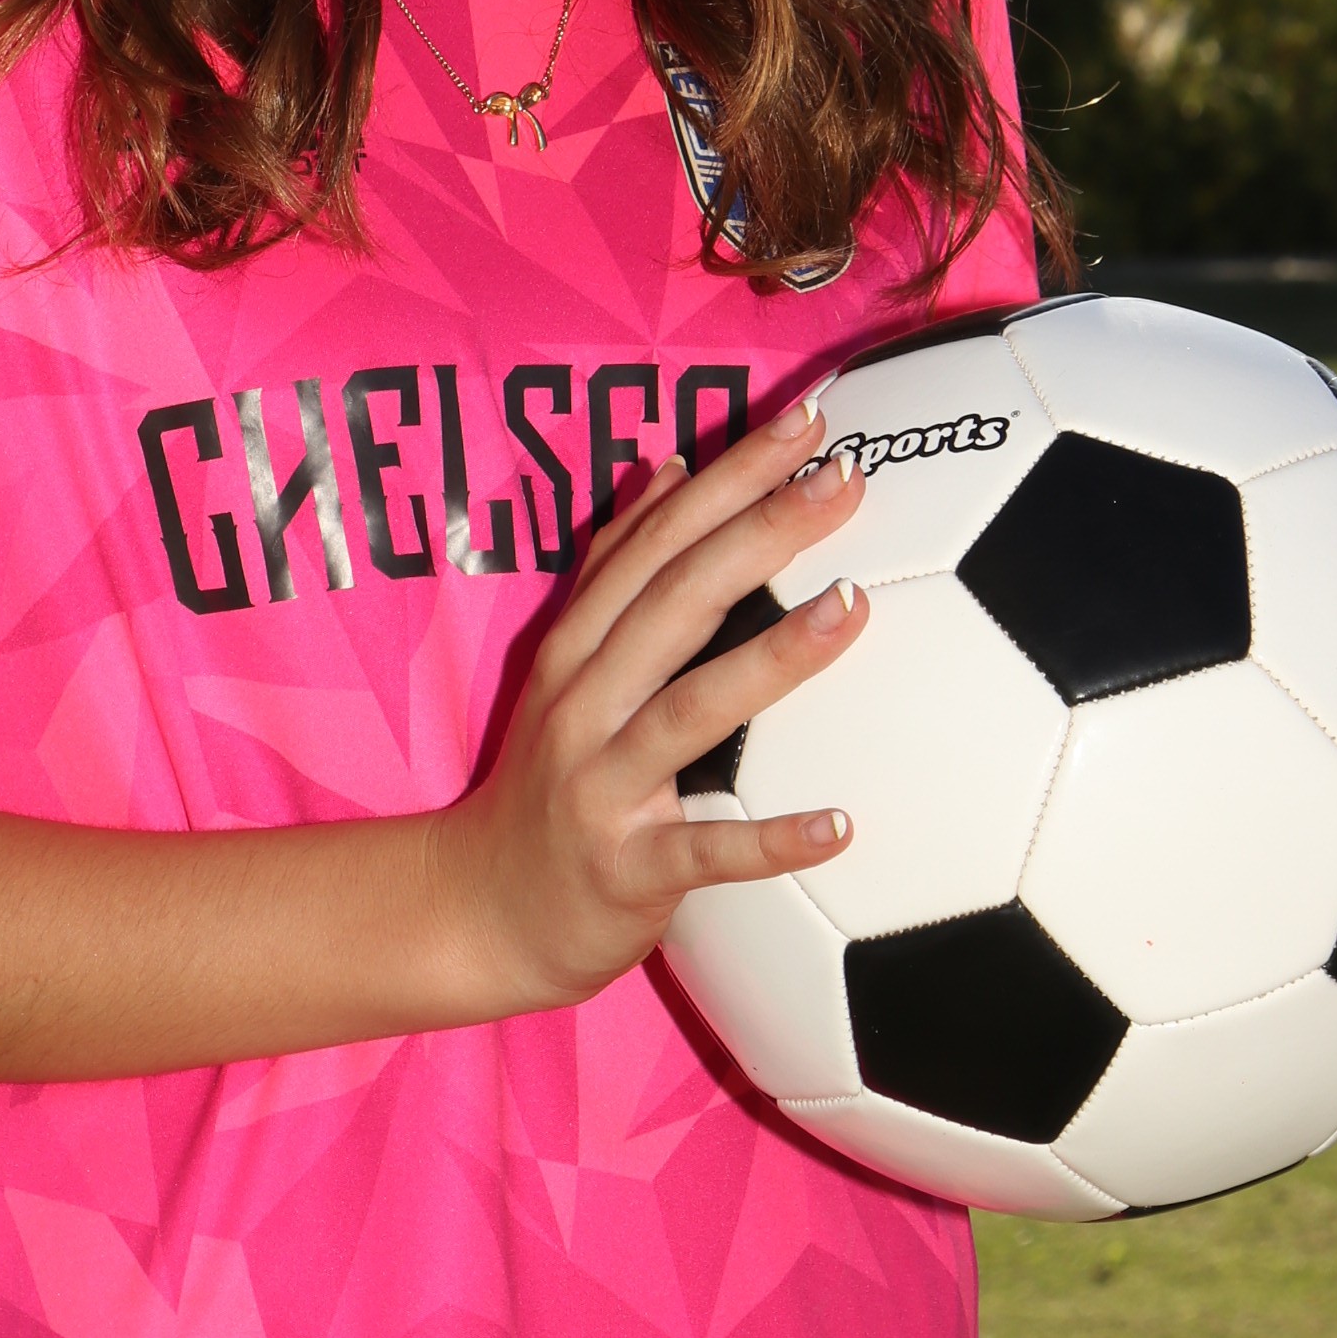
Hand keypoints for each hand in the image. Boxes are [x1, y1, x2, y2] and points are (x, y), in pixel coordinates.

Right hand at [434, 385, 870, 1014]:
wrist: (480, 913)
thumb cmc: (547, 781)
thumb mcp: (565, 663)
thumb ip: (613, 565)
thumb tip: (668, 466)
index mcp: (579, 645)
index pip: (659, 541)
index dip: (732, 478)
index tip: (808, 424)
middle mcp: (583, 702)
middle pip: (676, 601)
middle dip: (761, 531)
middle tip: (846, 480)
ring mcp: (600, 786)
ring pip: (690, 709)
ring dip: (775, 657)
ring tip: (856, 609)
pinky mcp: (625, 871)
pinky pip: (706, 855)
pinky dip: (770, 841)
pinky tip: (842, 826)